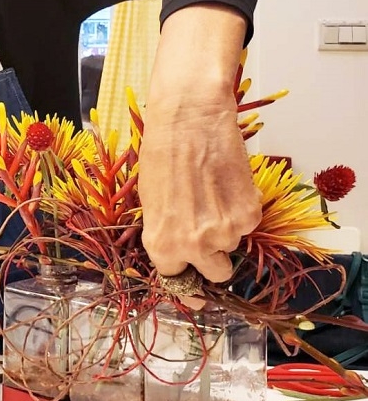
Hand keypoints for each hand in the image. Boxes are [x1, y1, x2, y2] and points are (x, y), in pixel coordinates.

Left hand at [139, 4, 261, 284]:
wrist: (190, 119)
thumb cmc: (161, 153)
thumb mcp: (150, 201)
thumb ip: (166, 234)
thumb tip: (179, 253)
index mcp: (162, 246)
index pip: (178, 281)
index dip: (186, 275)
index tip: (193, 278)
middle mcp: (194, 247)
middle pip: (215, 274)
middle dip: (213, 259)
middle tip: (209, 233)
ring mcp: (225, 233)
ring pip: (233, 246)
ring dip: (227, 229)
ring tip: (213, 195)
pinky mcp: (250, 214)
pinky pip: (248, 225)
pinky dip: (241, 210)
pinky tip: (227, 184)